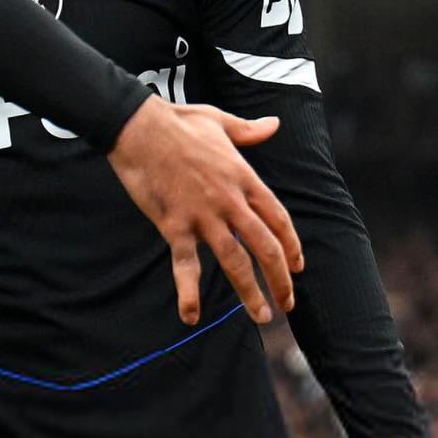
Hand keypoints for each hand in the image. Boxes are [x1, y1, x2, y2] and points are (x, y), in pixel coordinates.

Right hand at [108, 98, 301, 325]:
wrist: (138, 127)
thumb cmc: (177, 122)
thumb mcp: (220, 121)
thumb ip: (250, 130)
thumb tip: (274, 124)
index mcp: (244, 178)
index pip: (278, 219)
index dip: (292, 246)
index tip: (298, 266)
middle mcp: (230, 201)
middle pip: (266, 247)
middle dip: (281, 279)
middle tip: (288, 303)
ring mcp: (203, 216)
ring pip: (235, 262)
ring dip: (251, 293)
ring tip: (262, 316)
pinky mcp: (174, 225)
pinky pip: (185, 265)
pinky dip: (189, 292)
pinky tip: (191, 315)